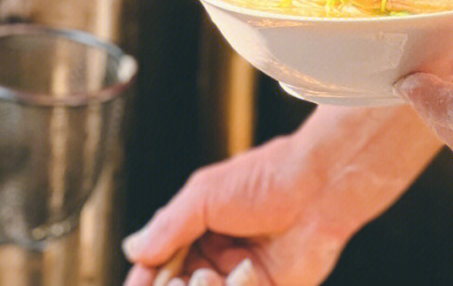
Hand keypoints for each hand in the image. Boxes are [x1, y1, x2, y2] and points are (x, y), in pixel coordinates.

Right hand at [121, 134, 344, 285]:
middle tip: (177, 284)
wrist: (319, 186)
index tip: (137, 285)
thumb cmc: (267, 177)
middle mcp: (218, 252)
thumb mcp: (205, 194)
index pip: (160, 262)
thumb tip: (133, 248)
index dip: (145, 278)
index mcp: (200, 225)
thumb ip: (168, 225)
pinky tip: (246, 273)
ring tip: (208, 278)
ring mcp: (241, 274)